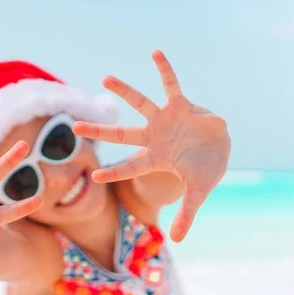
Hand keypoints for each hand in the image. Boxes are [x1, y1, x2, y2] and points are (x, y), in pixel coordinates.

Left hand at [72, 50, 229, 241]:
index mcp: (155, 159)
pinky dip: (165, 69)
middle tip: (74, 125)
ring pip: (140, 104)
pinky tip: (155, 52)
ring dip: (125, 91)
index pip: (129, 167)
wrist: (219, 147)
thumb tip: (178, 242)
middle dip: (100, 131)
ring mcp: (165, 120)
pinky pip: (172, 84)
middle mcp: (153, 137)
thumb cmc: (204, 170)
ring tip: (105, 78)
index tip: (92, 176)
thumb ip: (187, 215)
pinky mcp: (181, 106)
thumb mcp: (197, 193)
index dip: (113, 171)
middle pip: (121, 134)